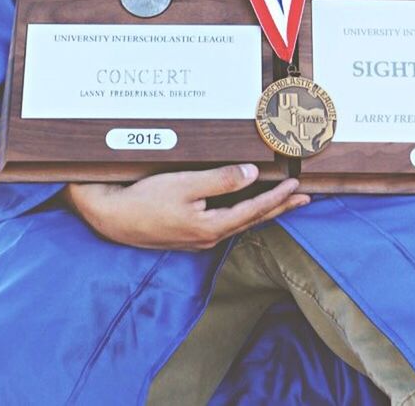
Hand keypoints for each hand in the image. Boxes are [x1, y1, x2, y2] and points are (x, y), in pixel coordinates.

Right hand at [63, 164, 309, 250]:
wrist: (110, 217)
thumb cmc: (145, 199)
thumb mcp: (185, 184)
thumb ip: (221, 180)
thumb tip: (253, 175)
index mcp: (211, 227)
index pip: (254, 211)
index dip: (278, 197)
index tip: (297, 185)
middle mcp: (208, 238)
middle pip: (252, 220)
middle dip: (280, 208)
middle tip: (304, 198)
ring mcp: (198, 239)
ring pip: (240, 222)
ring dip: (263, 210)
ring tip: (283, 202)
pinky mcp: (188, 234)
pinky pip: (225, 222)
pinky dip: (243, 213)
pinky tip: (245, 207)